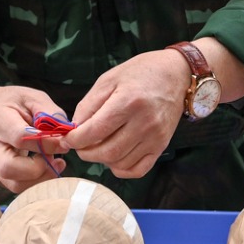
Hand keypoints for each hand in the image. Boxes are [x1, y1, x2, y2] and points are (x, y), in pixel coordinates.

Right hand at [0, 84, 67, 194]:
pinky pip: (17, 187)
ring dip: (41, 178)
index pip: (21, 138)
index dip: (46, 144)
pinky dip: (35, 181)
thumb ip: (50, 113)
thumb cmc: (13, 104)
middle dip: (41, 168)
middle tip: (58, 159)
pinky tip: (44, 167)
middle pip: (11, 168)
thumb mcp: (32, 97)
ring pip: (15, 184)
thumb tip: (64, 137)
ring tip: (54, 162)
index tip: (64, 143)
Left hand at [61, 49, 189, 179]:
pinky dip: (121, 169)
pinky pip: (138, 169)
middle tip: (79, 145)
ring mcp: (155, 137)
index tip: (69, 138)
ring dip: (101, 161)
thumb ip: (88, 105)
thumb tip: (74, 129)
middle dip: (85, 153)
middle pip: (107, 152)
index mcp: (128, 102)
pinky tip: (114, 157)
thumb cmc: (139, 73)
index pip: (95, 131)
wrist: (175, 74)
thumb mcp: (108, 80)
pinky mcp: (162, 145)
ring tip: (97, 147)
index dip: (76, 139)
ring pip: (120, 163)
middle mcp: (144, 122)